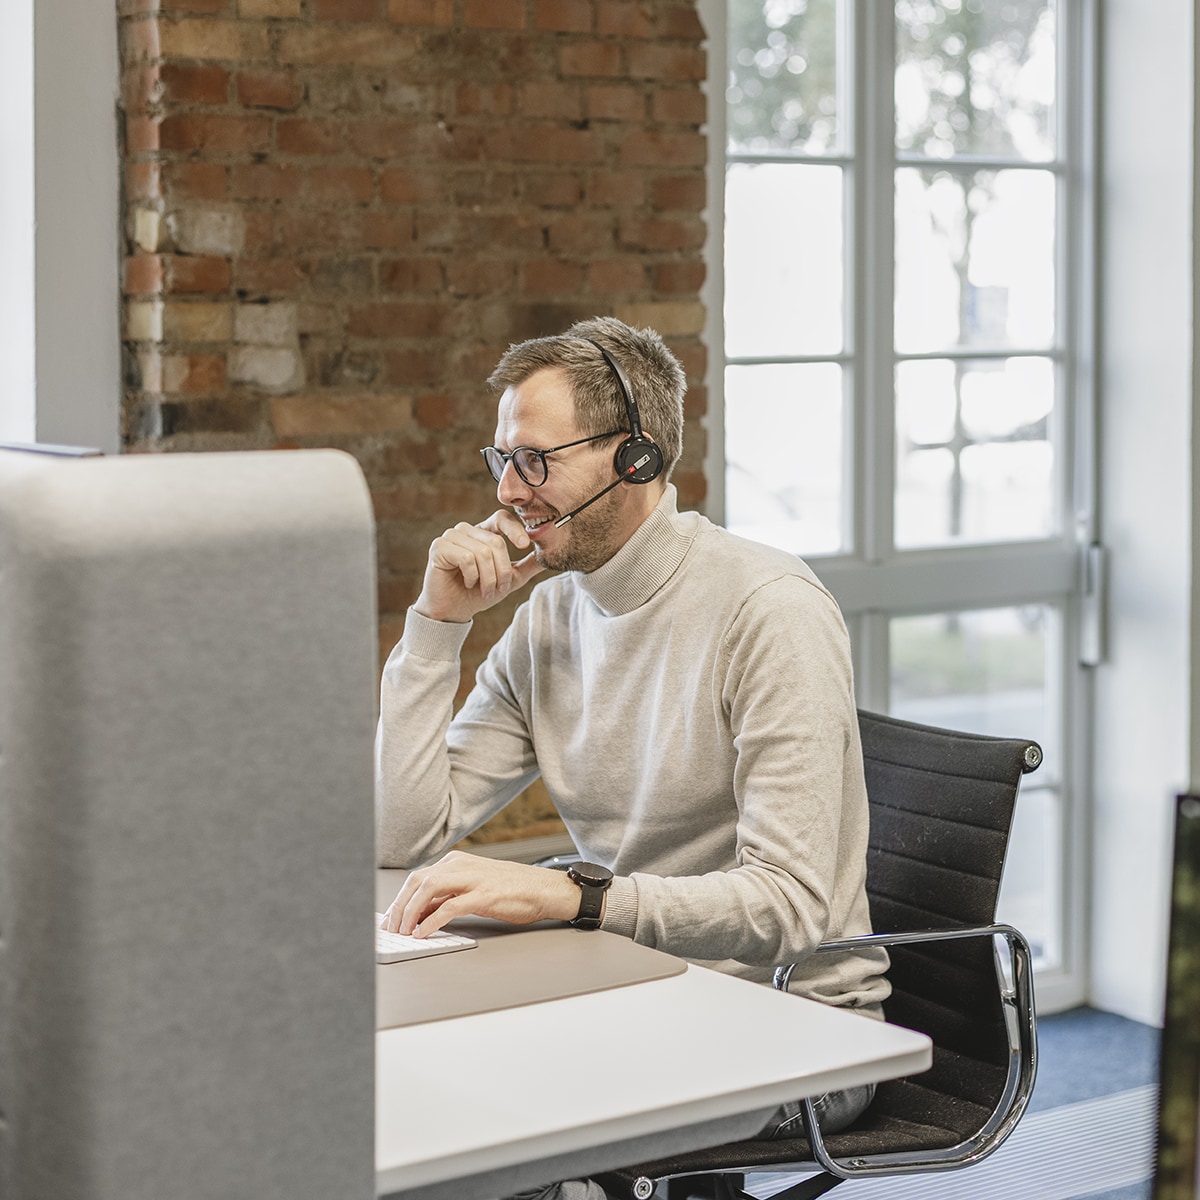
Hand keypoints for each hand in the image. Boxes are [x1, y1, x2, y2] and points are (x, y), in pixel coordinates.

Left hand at [379, 851, 582, 936]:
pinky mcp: (483, 895)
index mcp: (456, 862)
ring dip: (411, 913)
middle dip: (399, 906)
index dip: (399, 900)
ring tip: (404, 931)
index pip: (417, 877)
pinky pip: (449, 907)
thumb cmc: (511, 889)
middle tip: (391, 927)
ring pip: (428, 889)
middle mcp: (460, 865)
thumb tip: (419, 915)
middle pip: (417, 881)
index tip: (390, 918)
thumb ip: (446, 897)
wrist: (542, 889)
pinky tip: (424, 932)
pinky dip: (432, 921)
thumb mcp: (472, 888)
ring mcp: (472, 878)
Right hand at [413, 509, 545, 623]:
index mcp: (483, 532)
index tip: (524, 545)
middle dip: (502, 571)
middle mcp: (466, 530)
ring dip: (489, 578)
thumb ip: (528, 565)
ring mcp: (451, 536)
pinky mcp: (439, 547)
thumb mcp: (510, 580)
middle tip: (499, 589)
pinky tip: (468, 583)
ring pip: (483, 552)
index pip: (501, 518)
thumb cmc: (478, 593)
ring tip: (484, 590)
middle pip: (496, 542)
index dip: (515, 529)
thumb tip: (550, 555)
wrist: (453, 611)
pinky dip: (473, 576)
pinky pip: (467, 558)